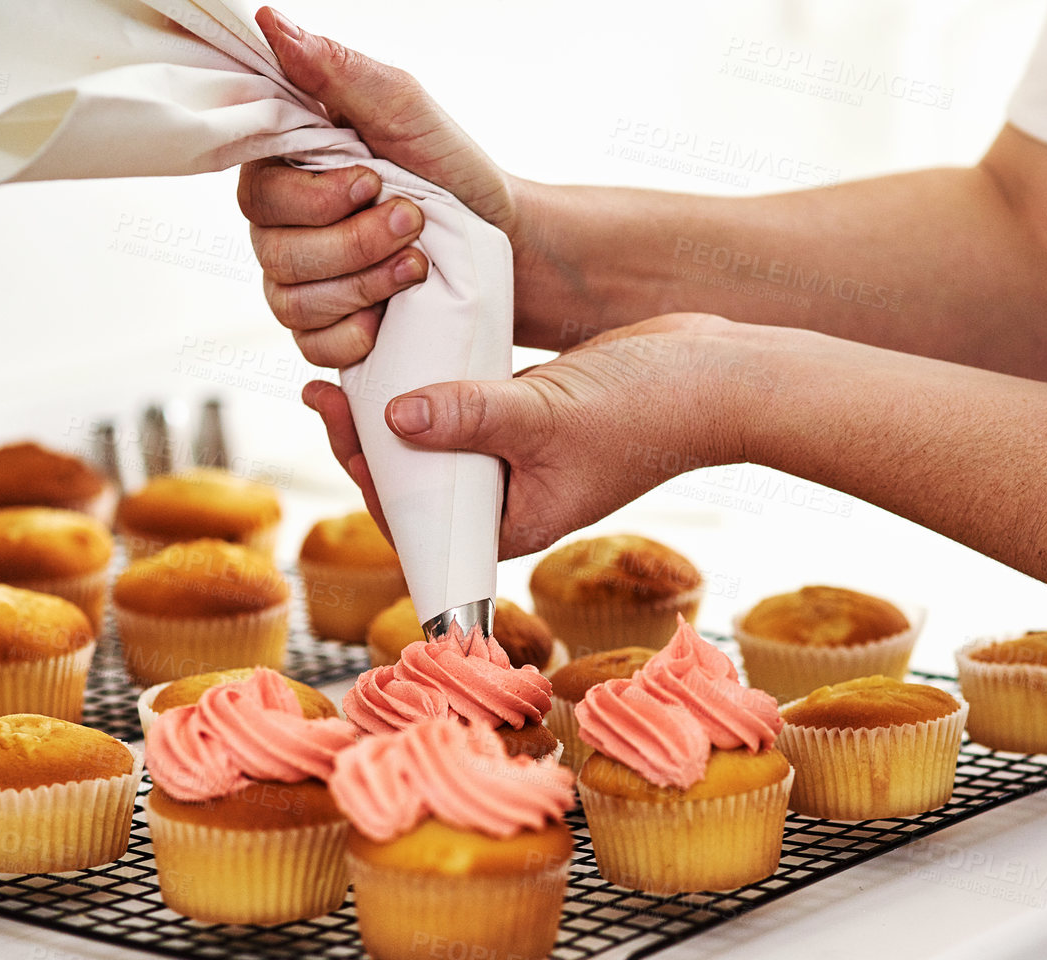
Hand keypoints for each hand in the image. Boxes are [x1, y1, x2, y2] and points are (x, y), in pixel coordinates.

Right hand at [240, 6, 523, 367]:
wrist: (505, 243)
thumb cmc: (453, 172)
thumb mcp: (403, 108)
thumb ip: (337, 70)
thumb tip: (272, 23)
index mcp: (290, 169)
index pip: (257, 191)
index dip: (314, 197)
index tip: (372, 181)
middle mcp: (283, 227)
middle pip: (275, 251)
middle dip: (354, 241)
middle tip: (412, 221)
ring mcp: (301, 282)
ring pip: (293, 301)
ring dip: (364, 284)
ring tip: (417, 264)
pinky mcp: (327, 330)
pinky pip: (313, 347)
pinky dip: (356, 335)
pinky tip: (391, 317)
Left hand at [302, 314, 768, 556]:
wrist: (719, 376)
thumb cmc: (649, 410)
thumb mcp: (546, 415)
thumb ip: (470, 417)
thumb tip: (394, 418)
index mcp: (514, 523)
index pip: (418, 521)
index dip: (368, 476)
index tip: (339, 421)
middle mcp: (511, 497)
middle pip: (418, 479)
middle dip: (368, 436)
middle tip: (327, 385)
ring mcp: (521, 456)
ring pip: (438, 439)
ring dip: (397, 406)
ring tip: (351, 364)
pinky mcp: (531, 416)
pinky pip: (467, 406)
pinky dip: (436, 383)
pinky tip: (404, 349)